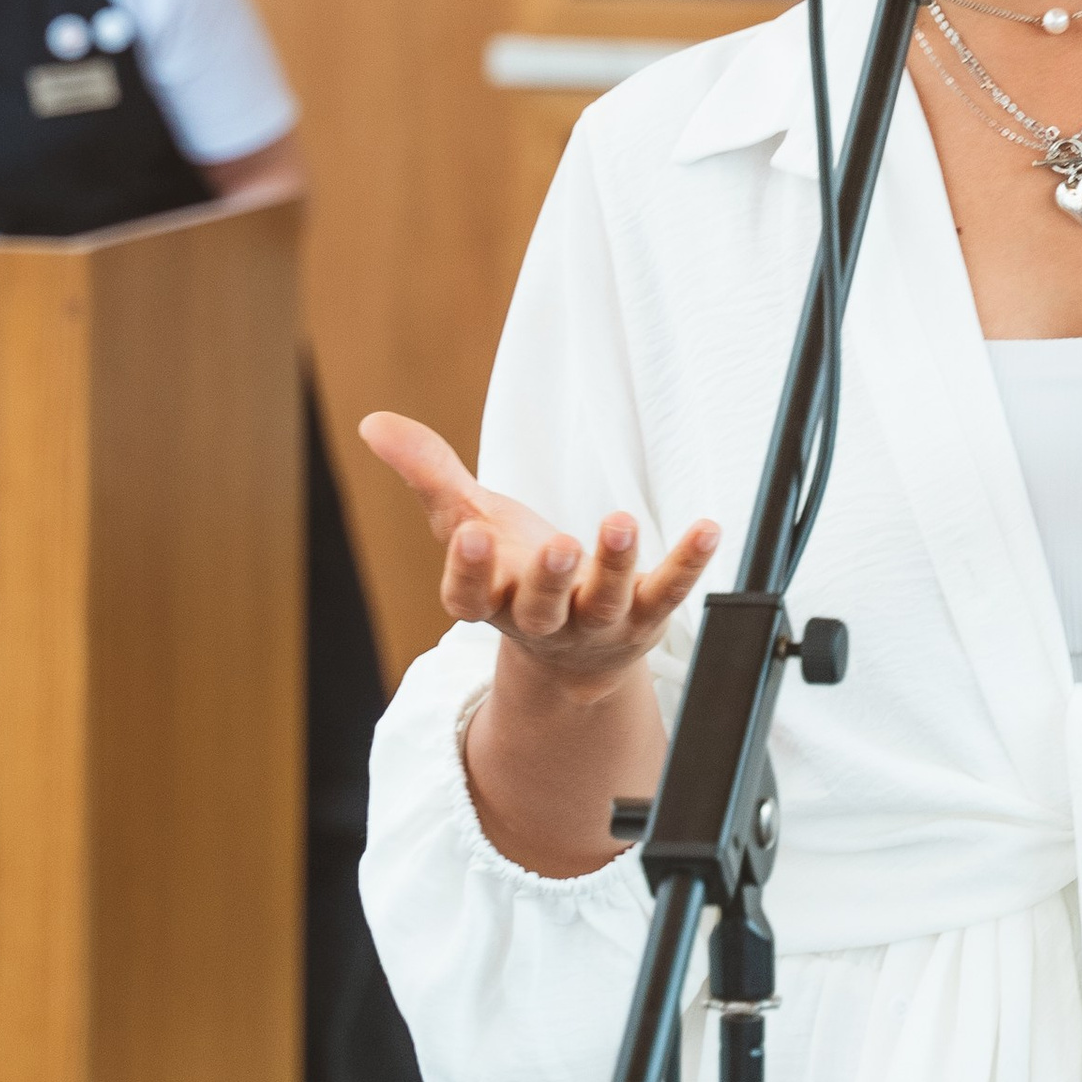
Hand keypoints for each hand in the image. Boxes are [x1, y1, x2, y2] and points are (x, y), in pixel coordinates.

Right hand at [360, 411, 719, 693]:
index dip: (466, 572)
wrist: (573, 658)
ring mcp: (595, 623)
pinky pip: (667, 591)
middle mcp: (541, 619)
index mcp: (490, 601)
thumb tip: (374, 423)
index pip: (467, 598)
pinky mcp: (644, 617)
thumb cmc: (513, 573)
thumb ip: (429, 474)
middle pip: (538, 607)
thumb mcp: (470, 522)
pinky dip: (687, 562)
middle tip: (558, 546)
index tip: (468, 537)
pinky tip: (707, 529)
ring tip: (621, 523)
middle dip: (545, 578)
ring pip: (604, 602)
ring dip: (614, 566)